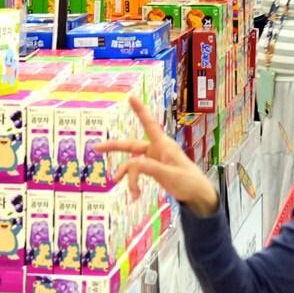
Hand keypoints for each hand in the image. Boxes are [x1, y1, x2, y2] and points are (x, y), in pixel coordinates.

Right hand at [96, 96, 218, 216]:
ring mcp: (153, 159)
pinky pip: (137, 172)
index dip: (140, 110)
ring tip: (133, 194)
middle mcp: (156, 149)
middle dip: (114, 147)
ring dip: (129, 178)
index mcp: (163, 145)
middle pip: (131, 145)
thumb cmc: (189, 181)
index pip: (150, 124)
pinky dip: (134, 183)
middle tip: (96, 148)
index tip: (131, 97)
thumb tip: (134, 163)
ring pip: (133, 164)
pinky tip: (135, 195)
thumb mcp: (171, 176)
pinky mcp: (152, 169)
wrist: (197, 195)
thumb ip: (153, 169)